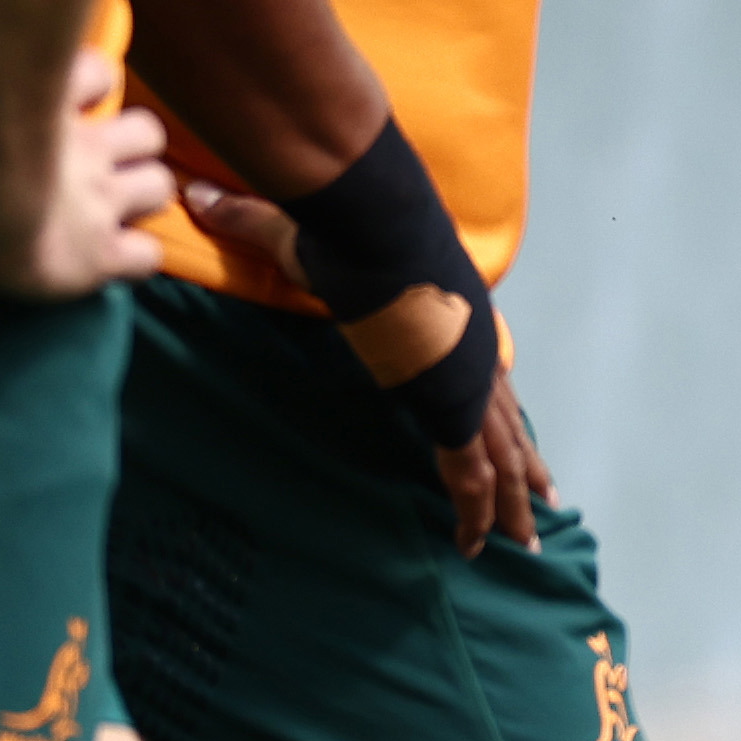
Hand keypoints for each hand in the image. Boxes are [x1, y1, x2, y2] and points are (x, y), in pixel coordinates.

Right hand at [0, 0, 172, 296]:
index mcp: (54, 109)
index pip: (100, 76)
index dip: (87, 81)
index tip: (71, 91)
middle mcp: (88, 156)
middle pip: (146, 132)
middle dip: (128, 141)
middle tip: (95, 154)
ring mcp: (100, 208)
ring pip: (160, 186)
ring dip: (141, 191)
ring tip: (110, 202)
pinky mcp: (102, 261)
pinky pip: (146, 258)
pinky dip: (136, 256)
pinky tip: (115, 255)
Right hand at [185, 185, 557, 549]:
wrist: (376, 231)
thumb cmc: (348, 230)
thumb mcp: (299, 235)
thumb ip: (253, 224)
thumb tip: (199, 195)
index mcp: (450, 322)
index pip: (481, 375)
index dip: (495, 406)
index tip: (509, 432)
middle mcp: (470, 357)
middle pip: (506, 425)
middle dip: (524, 468)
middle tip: (541, 504)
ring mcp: (467, 385)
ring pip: (501, 457)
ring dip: (510, 502)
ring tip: (523, 540)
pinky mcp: (451, 410)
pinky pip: (469, 476)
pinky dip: (472, 513)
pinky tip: (472, 546)